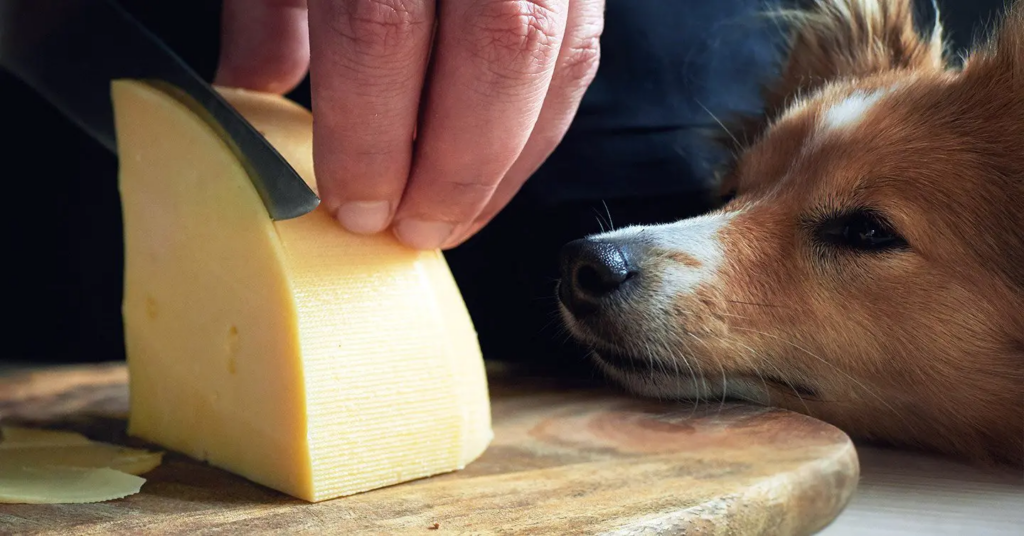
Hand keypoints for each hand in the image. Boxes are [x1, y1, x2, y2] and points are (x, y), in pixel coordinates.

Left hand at [215, 0, 603, 249]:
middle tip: (413, 231)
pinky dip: (544, 120)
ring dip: (509, 160)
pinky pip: (583, 47)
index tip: (352, 202)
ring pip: (557, 55)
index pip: (383, 24)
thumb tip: (253, 90)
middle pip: (495, 49)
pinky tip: (506, 162)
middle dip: (453, 165)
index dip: (370, 131)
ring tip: (459, 216)